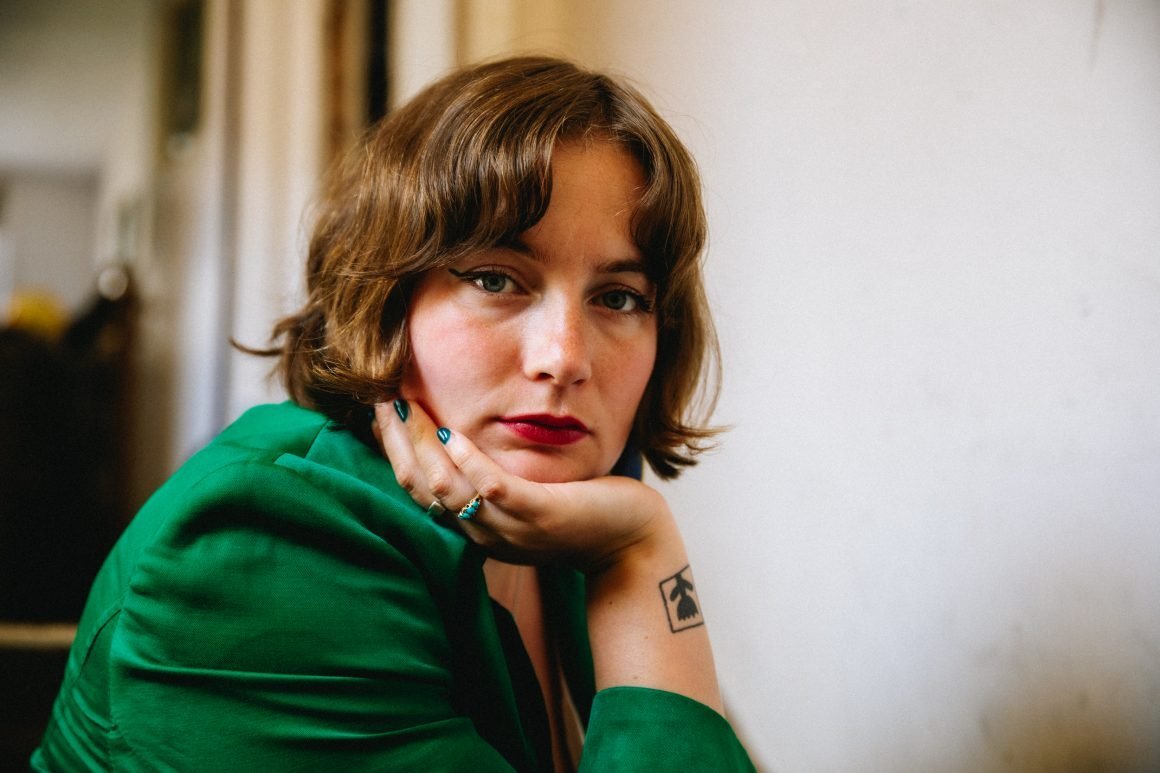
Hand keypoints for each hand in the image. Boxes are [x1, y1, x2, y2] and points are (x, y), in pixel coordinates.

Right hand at [373, 399, 669, 571]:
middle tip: (381, 399)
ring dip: (422, 446)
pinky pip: (494, 490)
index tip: (381, 409)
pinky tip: (454, 432)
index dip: (394, 449)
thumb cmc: (582, 508)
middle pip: (421, 489)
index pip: (418, 490)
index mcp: (476, 526)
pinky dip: (469, 461)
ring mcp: (511, 529)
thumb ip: (492, 473)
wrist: (632, 542)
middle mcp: (485, 533)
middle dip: (397, 442)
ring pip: (448, 490)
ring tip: (407, 407)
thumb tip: (461, 431)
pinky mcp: (542, 517)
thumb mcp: (526, 491)